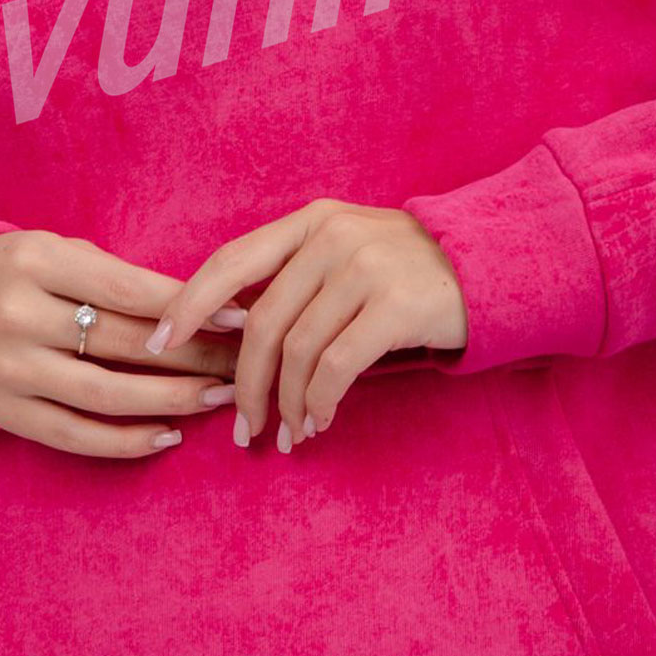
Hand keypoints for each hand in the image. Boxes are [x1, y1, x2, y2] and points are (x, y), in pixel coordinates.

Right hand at [0, 230, 250, 458]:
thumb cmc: (18, 274)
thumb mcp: (57, 252)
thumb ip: (116, 277)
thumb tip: (205, 308)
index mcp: (35, 261)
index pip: (127, 290)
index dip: (190, 308)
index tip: (240, 319)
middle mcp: (17, 316)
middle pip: (123, 343)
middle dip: (194, 356)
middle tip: (242, 363)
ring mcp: (8, 370)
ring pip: (106, 394)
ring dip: (172, 400)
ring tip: (219, 398)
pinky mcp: (4, 413)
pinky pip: (76, 435)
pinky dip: (127, 441)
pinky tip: (170, 434)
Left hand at [145, 200, 468, 452]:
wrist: (496, 263)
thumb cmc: (411, 269)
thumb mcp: (349, 251)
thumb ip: (296, 276)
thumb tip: (228, 330)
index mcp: (311, 221)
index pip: (231, 260)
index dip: (188, 303)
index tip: (159, 344)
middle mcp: (333, 237)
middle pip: (261, 320)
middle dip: (243, 382)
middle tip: (242, 428)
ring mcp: (367, 268)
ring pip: (298, 350)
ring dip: (286, 403)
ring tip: (289, 435)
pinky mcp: (398, 305)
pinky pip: (337, 367)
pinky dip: (319, 402)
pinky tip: (319, 421)